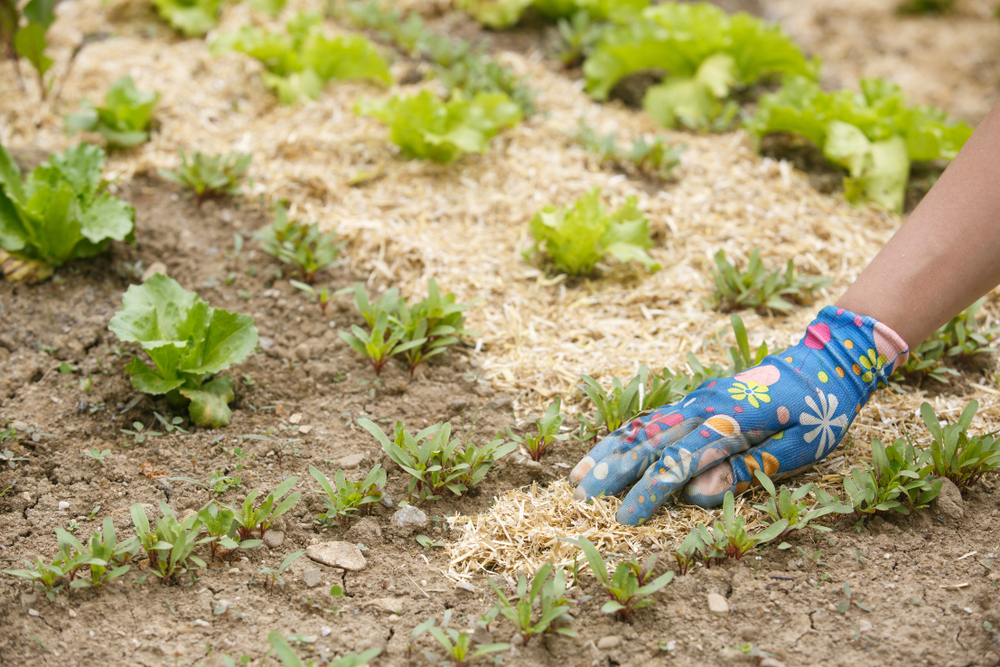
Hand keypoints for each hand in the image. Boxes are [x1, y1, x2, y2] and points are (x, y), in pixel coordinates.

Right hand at [570, 306, 908, 525]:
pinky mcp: (696, 398)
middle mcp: (704, 407)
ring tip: (577, 475)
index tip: (623, 519)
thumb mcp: (797, 447)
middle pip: (648, 441)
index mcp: (729, 422)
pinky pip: (653, 416)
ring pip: (642, 426)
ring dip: (608, 451)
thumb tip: (697, 492)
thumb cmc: (819, 412)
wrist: (826, 362)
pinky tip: (607, 449)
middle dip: (612, 471)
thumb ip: (745, 468)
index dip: (648, 492)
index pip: (678, 463)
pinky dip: (625, 434)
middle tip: (579, 498)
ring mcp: (697, 399)